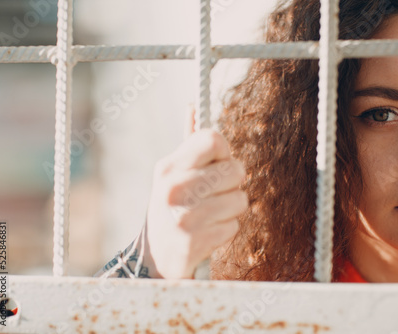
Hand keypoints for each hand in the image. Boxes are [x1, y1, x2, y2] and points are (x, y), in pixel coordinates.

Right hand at [145, 129, 247, 278]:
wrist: (156, 257)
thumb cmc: (173, 208)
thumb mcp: (172, 174)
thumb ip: (188, 144)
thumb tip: (192, 105)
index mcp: (168, 167)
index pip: (213, 139)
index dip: (225, 151)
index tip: (218, 163)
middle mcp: (174, 189)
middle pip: (236, 169)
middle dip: (233, 184)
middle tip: (215, 193)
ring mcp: (184, 216)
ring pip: (240, 199)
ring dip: (231, 209)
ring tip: (211, 214)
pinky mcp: (195, 242)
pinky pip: (234, 226)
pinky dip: (226, 230)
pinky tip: (208, 232)